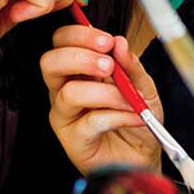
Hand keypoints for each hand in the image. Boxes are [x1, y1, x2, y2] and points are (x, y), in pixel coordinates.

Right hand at [43, 25, 161, 174]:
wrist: (143, 157)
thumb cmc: (137, 119)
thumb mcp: (142, 86)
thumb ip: (130, 65)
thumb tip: (119, 42)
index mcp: (77, 70)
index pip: (61, 42)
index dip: (79, 36)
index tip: (107, 41)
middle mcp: (64, 89)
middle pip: (50, 63)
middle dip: (81, 58)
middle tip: (109, 65)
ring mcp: (65, 116)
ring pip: (69, 93)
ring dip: (106, 93)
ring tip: (129, 99)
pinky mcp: (73, 140)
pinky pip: (90, 121)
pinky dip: (118, 116)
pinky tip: (134, 117)